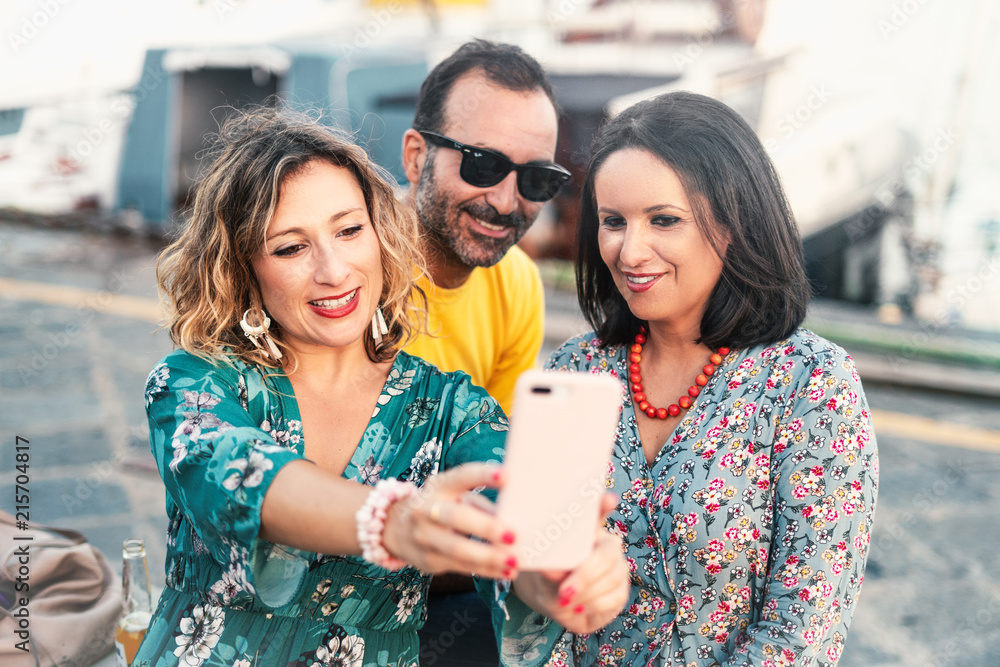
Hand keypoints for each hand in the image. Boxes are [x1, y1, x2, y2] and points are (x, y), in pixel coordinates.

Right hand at [383, 463, 518, 578]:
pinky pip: (460, 566)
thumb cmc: (441, 507)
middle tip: (513, 535)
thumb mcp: (455, 496)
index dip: (483, 475)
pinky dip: (486, 570)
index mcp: (439, 486)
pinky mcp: (429, 560)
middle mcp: (427, 510)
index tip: (507, 476)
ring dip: (489, 557)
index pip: (462, 477)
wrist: (398, 528)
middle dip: (486, 527)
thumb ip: (480, 504)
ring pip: (457, 548)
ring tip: (514, 560)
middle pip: (456, 517)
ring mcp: (425, 537)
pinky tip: (505, 571)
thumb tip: (515, 515)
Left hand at [513, 494, 629, 634]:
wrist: (561, 604)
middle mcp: (607, 546)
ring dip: (585, 594)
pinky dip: (592, 606)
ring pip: (611, 579)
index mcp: (587, 533)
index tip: (608, 499)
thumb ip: (550, 568)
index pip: (597, 514)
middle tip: (564, 592)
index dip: (603, 505)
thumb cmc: (552, 578)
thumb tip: (552, 568)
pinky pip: (613, 598)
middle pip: (606, 555)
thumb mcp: (545, 573)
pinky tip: (579, 607)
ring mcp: (618, 567)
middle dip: (585, 575)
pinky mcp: (622, 591)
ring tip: (565, 601)